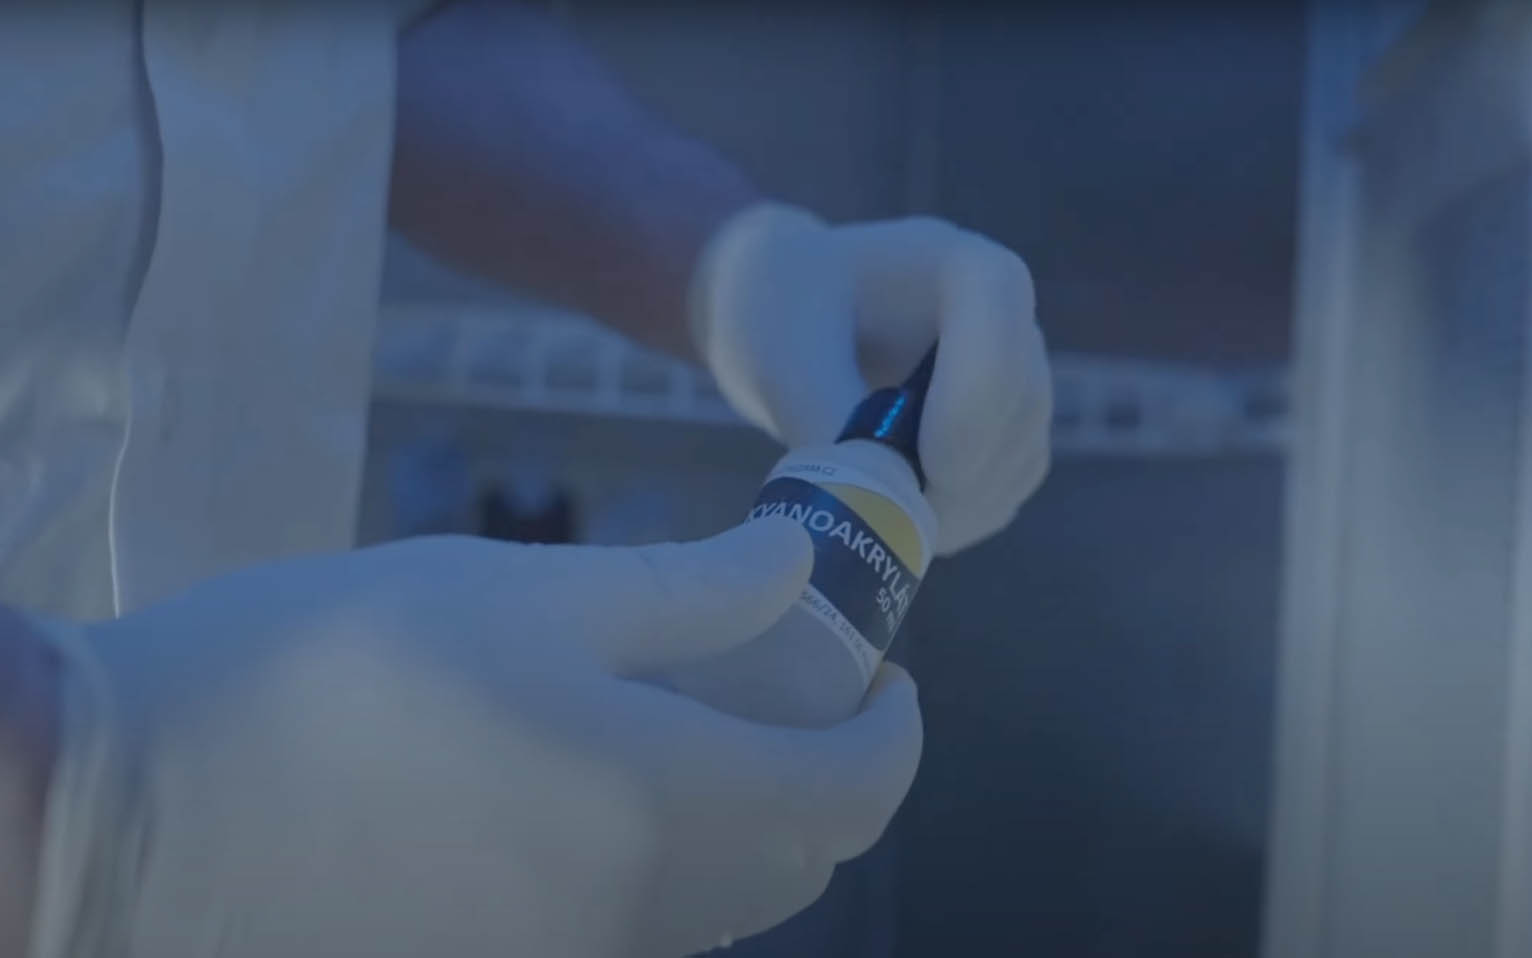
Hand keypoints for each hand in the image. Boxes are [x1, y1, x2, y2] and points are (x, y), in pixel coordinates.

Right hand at [28, 520, 921, 957]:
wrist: (138, 808)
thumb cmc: (338, 667)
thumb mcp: (524, 592)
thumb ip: (688, 590)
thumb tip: (798, 568)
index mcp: (664, 802)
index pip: (855, 795)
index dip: (897, 736)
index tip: (891, 679)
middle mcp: (638, 910)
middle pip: (800, 860)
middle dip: (833, 776)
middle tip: (801, 692)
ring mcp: (570, 957)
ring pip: (726, 904)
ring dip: (756, 823)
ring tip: (709, 733)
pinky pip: (641, 929)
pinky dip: (672, 867)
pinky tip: (609, 796)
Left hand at [691, 203, 1052, 553]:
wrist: (785, 319)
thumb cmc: (778, 312)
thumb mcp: (781, 355)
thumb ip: (824, 419)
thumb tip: (869, 506)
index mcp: (956, 264)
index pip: (998, 321)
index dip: (973, 403)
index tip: (925, 469)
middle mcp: (1005, 313)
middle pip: (1018, 400)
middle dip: (962, 475)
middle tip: (887, 521)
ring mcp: (1015, 371)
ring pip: (1019, 451)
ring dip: (961, 505)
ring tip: (877, 524)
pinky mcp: (1005, 429)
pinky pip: (1006, 484)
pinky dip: (962, 516)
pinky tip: (899, 523)